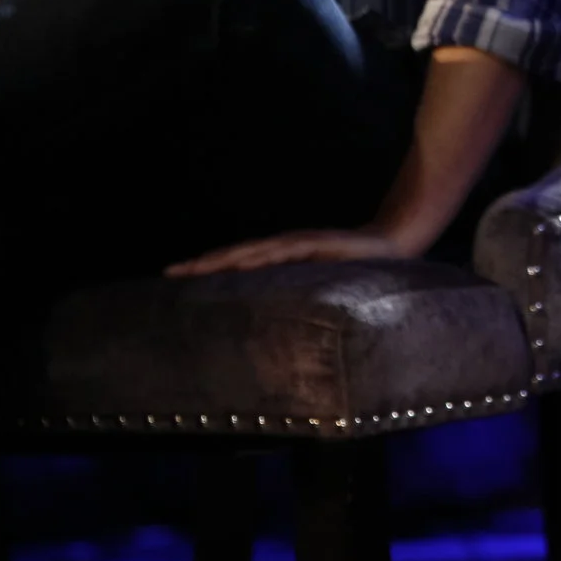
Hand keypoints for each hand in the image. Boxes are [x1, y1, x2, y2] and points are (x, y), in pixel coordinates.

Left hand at [164, 229, 412, 276]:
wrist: (392, 242)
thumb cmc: (354, 266)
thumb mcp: (319, 284)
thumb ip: (295, 294)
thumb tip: (269, 318)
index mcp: (280, 257)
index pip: (236, 262)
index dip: (206, 268)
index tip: (175, 278)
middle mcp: (283, 246)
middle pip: (235, 255)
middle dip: (202, 264)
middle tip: (169, 273)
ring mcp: (298, 243)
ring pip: (251, 251)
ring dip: (222, 259)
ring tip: (194, 268)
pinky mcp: (316, 243)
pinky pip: (283, 251)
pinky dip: (260, 257)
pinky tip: (242, 262)